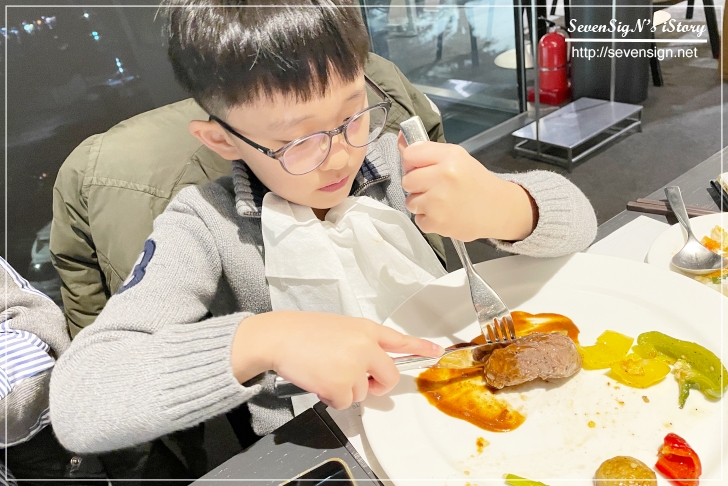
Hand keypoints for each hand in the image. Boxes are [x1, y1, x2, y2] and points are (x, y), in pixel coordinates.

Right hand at [231, 311, 443, 408]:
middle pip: (390, 377)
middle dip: (378, 386)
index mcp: (365, 329)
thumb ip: (360, 344)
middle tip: (360, 382)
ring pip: (363, 393)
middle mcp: (365, 347)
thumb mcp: (339, 328)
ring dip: (345, 389)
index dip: (421, 348)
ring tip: (324, 370)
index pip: (400, 339)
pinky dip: (332, 398)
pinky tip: (319, 381)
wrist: (278, 337)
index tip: (436, 352)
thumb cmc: (303, 332)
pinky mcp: (341, 386)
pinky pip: (345, 403)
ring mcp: (355, 367)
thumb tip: (369, 367)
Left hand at [398, 134, 536, 241]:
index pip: (410, 154)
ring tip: (440, 203)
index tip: (421, 169)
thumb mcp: (456, 158)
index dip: (412, 163)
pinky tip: (444, 215)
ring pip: (410, 202)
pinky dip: (429, 220)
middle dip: (417, 186)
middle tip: (434, 188)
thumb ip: (427, 151)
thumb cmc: (476, 182)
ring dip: (421, 204)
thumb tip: (399, 139)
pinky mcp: (437, 222)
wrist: (499, 210)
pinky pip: (418, 219)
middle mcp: (443, 177)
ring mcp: (438, 201)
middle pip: (407, 180)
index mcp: (449, 157)